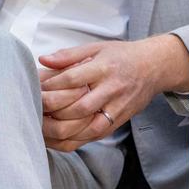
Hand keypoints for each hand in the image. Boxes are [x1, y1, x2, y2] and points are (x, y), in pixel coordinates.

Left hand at [37, 35, 188, 150]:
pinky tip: (56, 138)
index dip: (50, 86)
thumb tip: (43, 61)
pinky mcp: (118, 121)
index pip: (72, 79)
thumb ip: (69, 55)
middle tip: (33, 110)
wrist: (155, 67)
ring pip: (85, 128)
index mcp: (104, 67)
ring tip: (40, 127)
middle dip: (50, 112)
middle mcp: (112, 89)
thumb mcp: (97, 48)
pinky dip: (71, 141)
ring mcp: (116, 108)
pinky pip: (92, 137)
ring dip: (59, 131)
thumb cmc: (122, 56)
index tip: (35, 89)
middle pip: (77, 108)